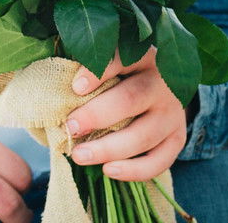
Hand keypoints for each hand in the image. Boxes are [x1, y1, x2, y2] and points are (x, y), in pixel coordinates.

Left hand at [64, 46, 186, 182]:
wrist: (166, 89)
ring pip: (143, 135)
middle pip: (132, 99)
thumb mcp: (113, 65)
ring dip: (109, 148)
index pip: (123, 59)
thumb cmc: (125, 77)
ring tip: (79, 155)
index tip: (75, 87)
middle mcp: (162, 84)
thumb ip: (89, 71)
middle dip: (98, 115)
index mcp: (144, 57)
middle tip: (71, 126)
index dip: (100, 72)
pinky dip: (133, 170)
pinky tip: (107, 171)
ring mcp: (173, 113)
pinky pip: (158, 161)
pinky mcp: (177, 138)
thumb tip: (50, 88)